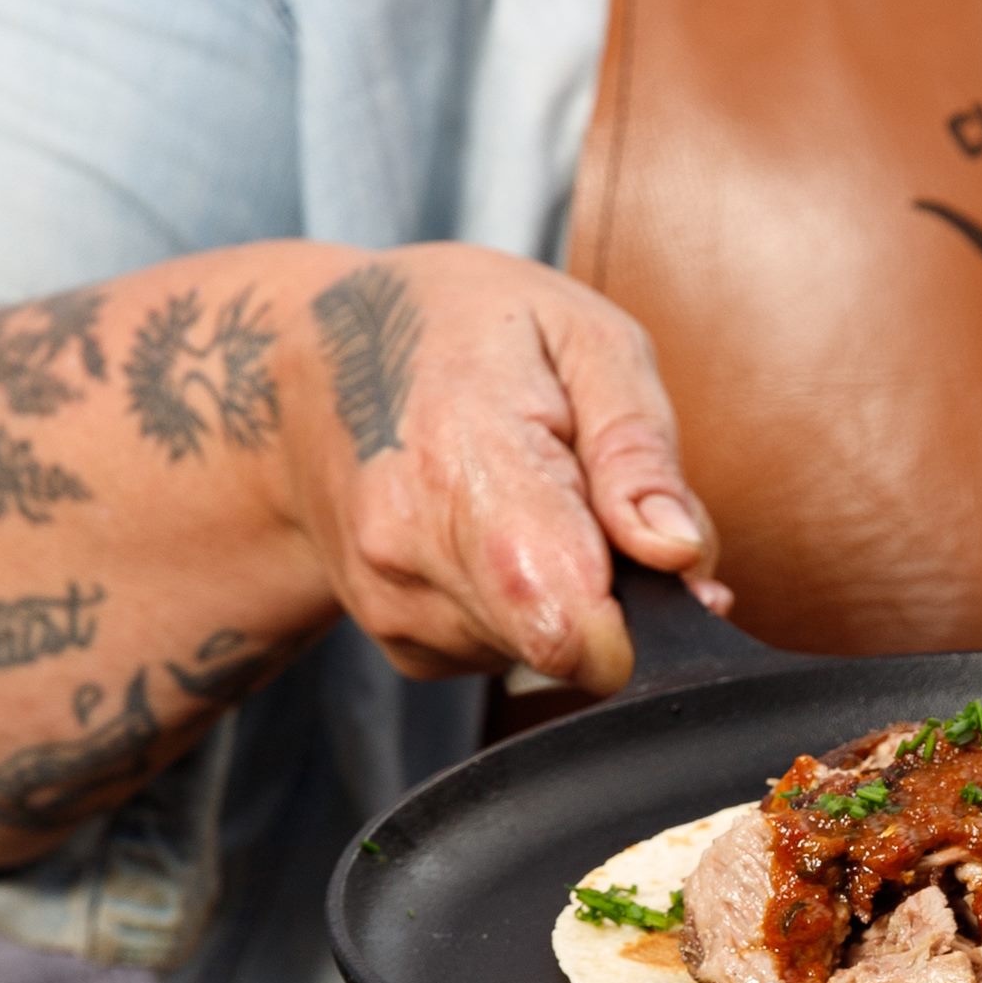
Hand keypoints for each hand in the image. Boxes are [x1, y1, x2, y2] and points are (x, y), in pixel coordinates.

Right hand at [279, 246, 722, 696]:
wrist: (302, 368)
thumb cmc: (455, 328)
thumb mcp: (578, 332)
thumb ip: (637, 447)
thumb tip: (679, 553)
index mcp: (461, 463)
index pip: (561, 618)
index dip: (643, 616)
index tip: (663, 561)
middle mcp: (408, 554)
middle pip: (573, 645)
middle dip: (623, 587)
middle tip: (597, 491)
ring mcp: (393, 607)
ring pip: (548, 654)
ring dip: (576, 590)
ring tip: (540, 494)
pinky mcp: (400, 642)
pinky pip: (510, 653)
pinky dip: (532, 604)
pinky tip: (501, 529)